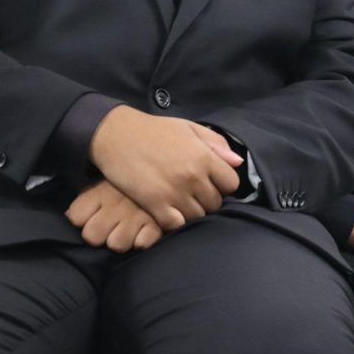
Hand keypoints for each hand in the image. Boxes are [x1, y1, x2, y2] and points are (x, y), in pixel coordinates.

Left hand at [66, 180, 162, 251]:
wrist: (163, 173)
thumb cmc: (127, 184)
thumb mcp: (103, 183)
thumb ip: (86, 199)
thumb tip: (69, 216)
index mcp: (100, 192)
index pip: (75, 217)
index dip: (82, 219)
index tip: (91, 215)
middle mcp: (116, 204)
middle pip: (92, 236)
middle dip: (99, 234)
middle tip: (109, 226)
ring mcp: (136, 216)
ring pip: (116, 245)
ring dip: (122, 239)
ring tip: (127, 229)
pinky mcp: (156, 225)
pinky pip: (142, 244)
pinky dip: (143, 240)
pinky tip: (143, 230)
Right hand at [89, 106, 242, 232]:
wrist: (116, 135)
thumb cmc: (154, 130)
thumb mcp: (189, 128)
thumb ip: (216, 144)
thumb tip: (237, 162)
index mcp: (204, 156)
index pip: (232, 184)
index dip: (223, 184)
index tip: (212, 182)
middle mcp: (193, 176)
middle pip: (215, 203)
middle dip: (207, 199)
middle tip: (193, 192)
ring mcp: (174, 192)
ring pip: (198, 216)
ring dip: (192, 211)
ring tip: (180, 201)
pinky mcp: (155, 204)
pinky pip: (177, 224)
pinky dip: (176, 221)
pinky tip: (169, 211)